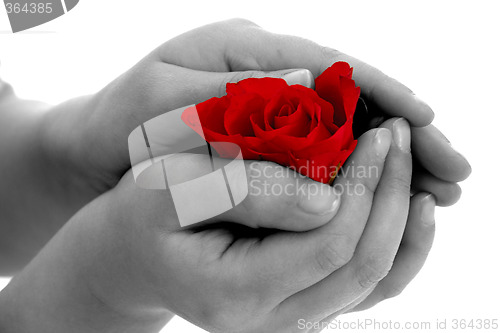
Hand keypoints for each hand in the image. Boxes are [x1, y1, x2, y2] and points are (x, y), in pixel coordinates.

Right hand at [0, 119, 412, 332]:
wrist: (135, 255)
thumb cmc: (145, 213)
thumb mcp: (173, 188)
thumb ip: (244, 190)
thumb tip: (327, 197)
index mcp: (236, 293)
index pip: (328, 244)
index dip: (362, 187)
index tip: (375, 133)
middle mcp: (272, 320)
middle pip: (361, 264)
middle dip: (389, 194)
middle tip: (398, 135)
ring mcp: (292, 316)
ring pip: (374, 278)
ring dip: (399, 217)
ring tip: (407, 163)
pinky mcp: (302, 301)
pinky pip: (366, 282)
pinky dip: (395, 242)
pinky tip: (406, 203)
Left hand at [43, 19, 468, 209]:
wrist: (98, 146)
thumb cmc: (124, 120)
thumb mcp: (168, 104)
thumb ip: (233, 95)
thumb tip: (311, 83)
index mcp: (245, 50)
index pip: (328, 65)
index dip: (380, 92)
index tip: (424, 121)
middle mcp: (268, 74)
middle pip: (351, 97)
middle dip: (404, 132)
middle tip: (455, 169)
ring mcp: (270, 106)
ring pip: (347, 130)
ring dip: (393, 159)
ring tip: (439, 188)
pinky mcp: (267, 139)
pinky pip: (325, 155)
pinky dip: (359, 174)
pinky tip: (389, 195)